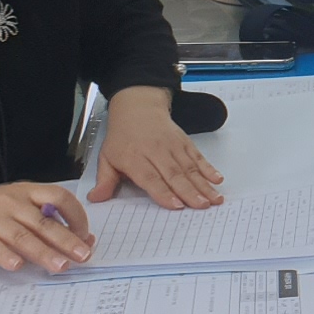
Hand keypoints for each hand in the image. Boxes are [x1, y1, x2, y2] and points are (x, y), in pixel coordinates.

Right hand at [0, 181, 91, 282]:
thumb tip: (76, 237)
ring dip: (44, 252)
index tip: (86, 235)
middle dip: (67, 239)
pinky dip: (6, 256)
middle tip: (84, 255)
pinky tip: (18, 267)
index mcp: (24, 191)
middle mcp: (10, 201)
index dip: (76, 215)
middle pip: (45, 221)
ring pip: (23, 236)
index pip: (59, 196)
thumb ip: (40, 217)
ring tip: (61, 266)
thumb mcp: (12, 206)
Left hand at [91, 86, 224, 209]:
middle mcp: (156, 151)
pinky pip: (198, 157)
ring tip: (214, 199)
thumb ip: (105, 180)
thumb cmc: (123, 136)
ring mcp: (173, 146)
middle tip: (201, 206)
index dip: (164, 192)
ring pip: (190, 168)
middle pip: (174, 174)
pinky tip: (217, 179)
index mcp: (135, 158)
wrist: (138, 108)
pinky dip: (209, 168)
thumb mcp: (107, 157)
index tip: (176, 205)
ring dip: (203, 184)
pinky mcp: (185, 143)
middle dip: (189, 192)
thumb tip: (96, 198)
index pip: (151, 177)